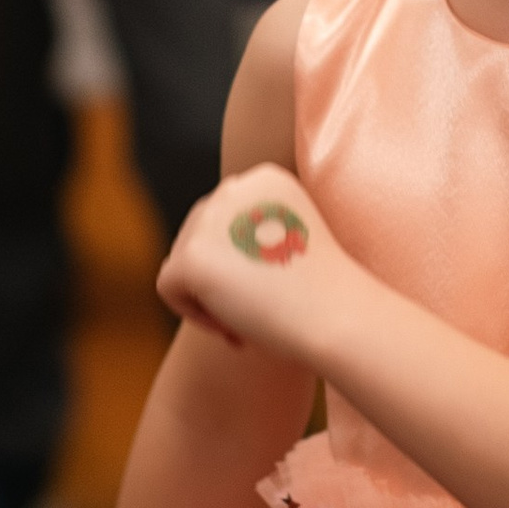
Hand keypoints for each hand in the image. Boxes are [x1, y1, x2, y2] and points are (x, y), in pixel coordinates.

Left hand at [158, 165, 349, 358]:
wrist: (339, 317)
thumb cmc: (325, 295)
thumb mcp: (289, 243)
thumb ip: (250, 233)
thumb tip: (206, 253)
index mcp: (265, 178)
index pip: (224, 219)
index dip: (239, 260)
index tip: (270, 289)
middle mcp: (235, 187)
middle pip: (197, 236)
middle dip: (220, 279)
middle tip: (257, 313)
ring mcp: (211, 219)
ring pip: (182, 261)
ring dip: (206, 296)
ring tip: (246, 322)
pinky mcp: (193, 257)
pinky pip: (169, 287)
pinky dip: (194, 314)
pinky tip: (234, 328)